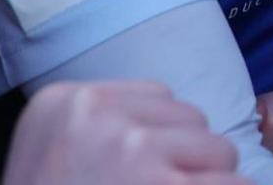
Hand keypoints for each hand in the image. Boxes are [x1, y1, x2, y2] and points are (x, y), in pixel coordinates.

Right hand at [0, 80, 243, 184]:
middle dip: (186, 161)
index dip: (160, 142)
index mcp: (63, 102)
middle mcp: (97, 116)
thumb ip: (105, 129)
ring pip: (219, 150)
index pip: (156, 97)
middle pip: (191, 118)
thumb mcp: (53, 156)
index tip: (137, 176)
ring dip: (207, 184)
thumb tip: (179, 127)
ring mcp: (133, 150)